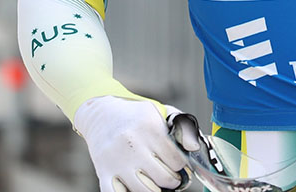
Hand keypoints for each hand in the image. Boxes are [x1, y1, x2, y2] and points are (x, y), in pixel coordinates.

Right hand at [73, 96, 197, 191]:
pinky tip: (137, 188)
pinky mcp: (104, 172)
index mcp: (150, 127)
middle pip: (163, 177)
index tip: (181, 165)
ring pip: (145, 190)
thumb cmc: (134, 115)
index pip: (176, 158)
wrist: (101, 114)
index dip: (182, 165)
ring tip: (159, 185)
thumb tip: (195, 147)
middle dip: (173, 181)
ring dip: (157, 190)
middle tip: (173, 179)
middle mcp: (134, 144)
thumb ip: (179, 126)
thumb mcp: (158, 111)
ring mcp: (117, 160)